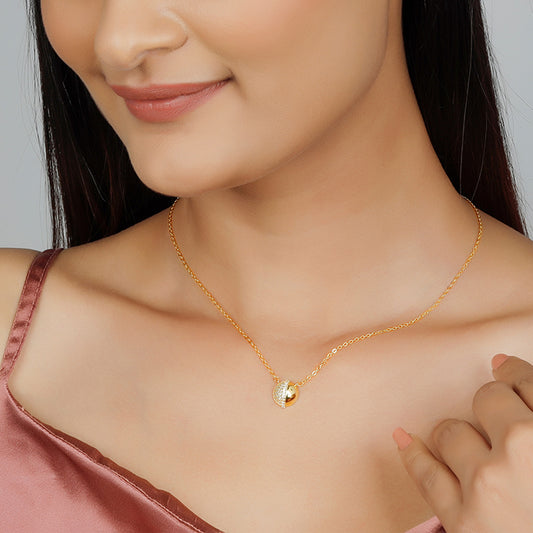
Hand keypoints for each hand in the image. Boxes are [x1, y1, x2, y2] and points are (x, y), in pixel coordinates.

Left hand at [392, 354, 532, 532]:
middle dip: (492, 405)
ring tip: (472, 448)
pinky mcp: (463, 522)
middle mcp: (522, 453)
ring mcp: (488, 487)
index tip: (507, 370)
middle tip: (501, 420)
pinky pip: (425, 474)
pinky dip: (413, 453)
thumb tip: (509, 372)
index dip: (516, 373)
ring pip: (452, 431)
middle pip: (488, 399)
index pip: (528, 382)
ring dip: (460, 434)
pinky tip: (402, 437)